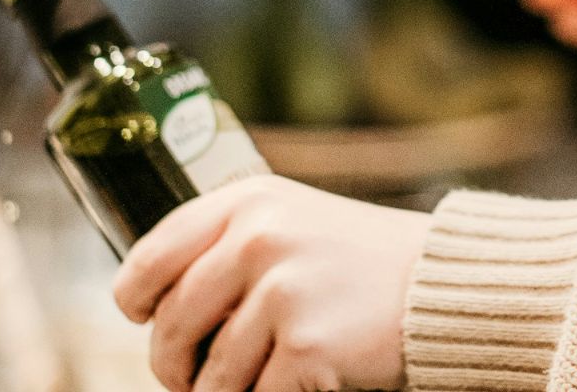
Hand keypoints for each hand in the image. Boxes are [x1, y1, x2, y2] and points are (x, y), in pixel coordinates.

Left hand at [112, 175, 430, 391]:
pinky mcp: (307, 344)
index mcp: (246, 203)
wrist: (440, 283)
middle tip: (192, 376)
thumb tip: (153, 303)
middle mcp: (258, 239)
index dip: (136, 301)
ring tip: (258, 377)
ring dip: (226, 391)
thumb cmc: (358, 259)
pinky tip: (296, 383)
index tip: (144, 317)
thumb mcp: (290, 219)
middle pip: (170, 327)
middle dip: (175, 365)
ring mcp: (283, 292)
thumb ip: (228, 242)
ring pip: (210, 376)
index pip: (150, 260)